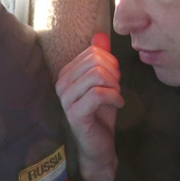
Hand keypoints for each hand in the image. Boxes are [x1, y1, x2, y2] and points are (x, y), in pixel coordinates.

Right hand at [56, 33, 123, 180]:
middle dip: (114, 73)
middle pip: (95, 61)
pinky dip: (115, 97)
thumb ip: (101, 59)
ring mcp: (65, 99)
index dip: (111, 62)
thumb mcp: (104, 82)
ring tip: (116, 95)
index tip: (115, 78)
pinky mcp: (74, 113)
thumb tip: (100, 35)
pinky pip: (98, 94)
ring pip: (96, 75)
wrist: (99, 145)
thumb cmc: (101, 113)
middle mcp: (61, 83)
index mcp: (66, 73)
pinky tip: (119, 104)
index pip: (93, 52)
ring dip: (114, 85)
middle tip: (117, 87)